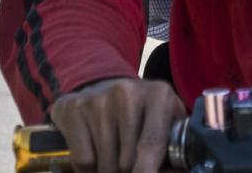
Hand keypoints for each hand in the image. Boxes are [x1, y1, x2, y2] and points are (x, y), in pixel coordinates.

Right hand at [50, 75, 185, 172]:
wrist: (100, 87)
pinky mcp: (74, 109)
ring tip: (113, 157)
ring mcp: (98, 99)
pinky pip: (84, 161)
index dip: (147, 171)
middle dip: (129, 172)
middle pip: (128, 161)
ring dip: (109, 170)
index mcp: (158, 95)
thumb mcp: (165, 119)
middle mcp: (127, 92)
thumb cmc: (141, 112)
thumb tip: (178, 171)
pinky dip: (89, 169)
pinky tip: (95, 152)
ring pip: (105, 164)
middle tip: (129, 163)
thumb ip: (174, 144)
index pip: (152, 144)